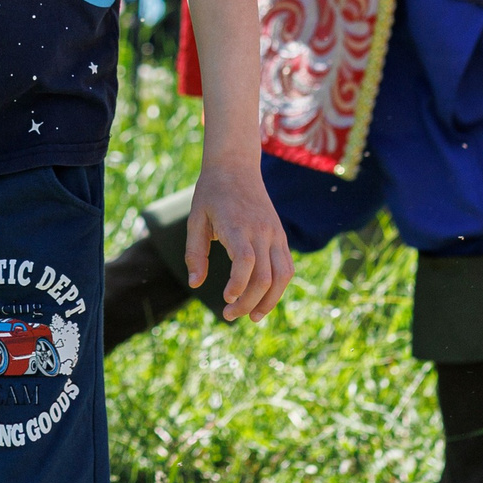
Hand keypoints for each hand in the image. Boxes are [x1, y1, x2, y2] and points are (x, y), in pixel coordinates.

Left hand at [185, 158, 293, 322]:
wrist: (236, 166)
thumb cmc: (211, 193)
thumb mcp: (195, 219)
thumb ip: (195, 253)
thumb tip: (195, 284)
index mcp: (237, 226)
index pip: (246, 262)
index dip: (238, 286)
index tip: (225, 299)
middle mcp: (261, 231)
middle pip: (265, 277)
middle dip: (248, 302)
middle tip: (229, 315)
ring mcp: (275, 233)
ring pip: (282, 275)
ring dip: (270, 301)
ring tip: (253, 316)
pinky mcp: (280, 235)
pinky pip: (286, 266)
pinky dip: (278, 287)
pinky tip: (264, 299)